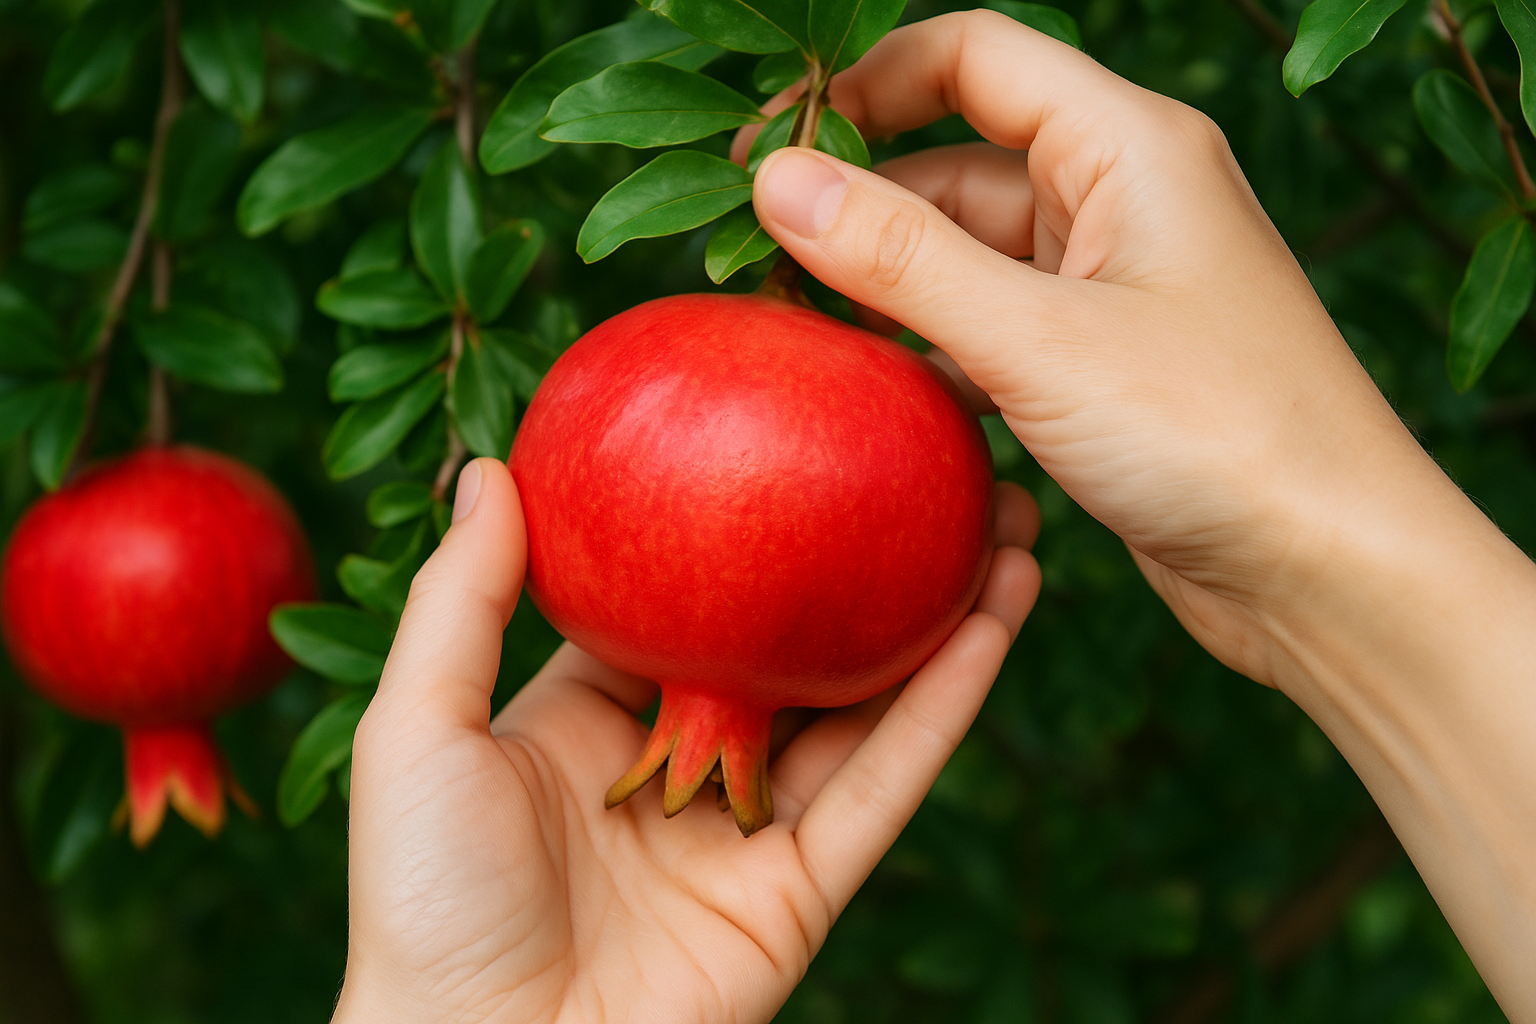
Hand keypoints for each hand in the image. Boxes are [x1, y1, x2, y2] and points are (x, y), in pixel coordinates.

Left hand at [332, 457, 1040, 1023]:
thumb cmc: (422, 900)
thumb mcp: (420, 728)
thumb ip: (460, 601)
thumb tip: (492, 469)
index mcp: (599, 716)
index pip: (686, 599)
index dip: (742, 527)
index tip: (793, 445)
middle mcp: (687, 761)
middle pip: (799, 643)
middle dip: (868, 564)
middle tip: (931, 470)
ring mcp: (751, 826)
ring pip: (866, 705)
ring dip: (939, 620)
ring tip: (1006, 529)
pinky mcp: (804, 888)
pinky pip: (884, 784)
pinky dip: (943, 707)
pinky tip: (992, 626)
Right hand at [744, 11, 1456, 683]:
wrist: (1330, 571)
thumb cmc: (1218, 435)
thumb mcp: (1039, 339)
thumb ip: (902, 256)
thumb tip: (780, 179)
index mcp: (1128, 147)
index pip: (974, 58)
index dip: (865, 86)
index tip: (774, 145)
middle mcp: (1121, 200)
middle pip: (956, 164)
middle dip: (860, 207)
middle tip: (760, 263)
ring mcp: (1112, 287)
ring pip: (968, 257)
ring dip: (889, 289)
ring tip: (802, 334)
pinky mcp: (1102, 366)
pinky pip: (992, 330)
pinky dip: (933, 352)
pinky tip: (880, 395)